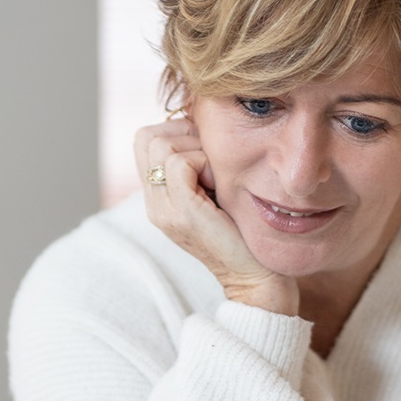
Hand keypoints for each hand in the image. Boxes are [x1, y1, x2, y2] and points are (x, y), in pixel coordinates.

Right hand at [135, 117, 297, 315]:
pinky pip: (180, 164)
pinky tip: (220, 184)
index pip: (145, 139)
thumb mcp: (214, 192)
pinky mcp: (183, 214)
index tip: (206, 150)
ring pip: (160, 145)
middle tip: (211, 158)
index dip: (176, 131)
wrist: (255, 278)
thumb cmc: (243, 232)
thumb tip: (202, 122)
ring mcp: (163, 210)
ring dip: (196, 149)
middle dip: (183, 133)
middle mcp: (153, 204)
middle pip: (146, 136)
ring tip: (215, 176)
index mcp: (157, 198)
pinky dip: (204, 162)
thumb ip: (200, 165)